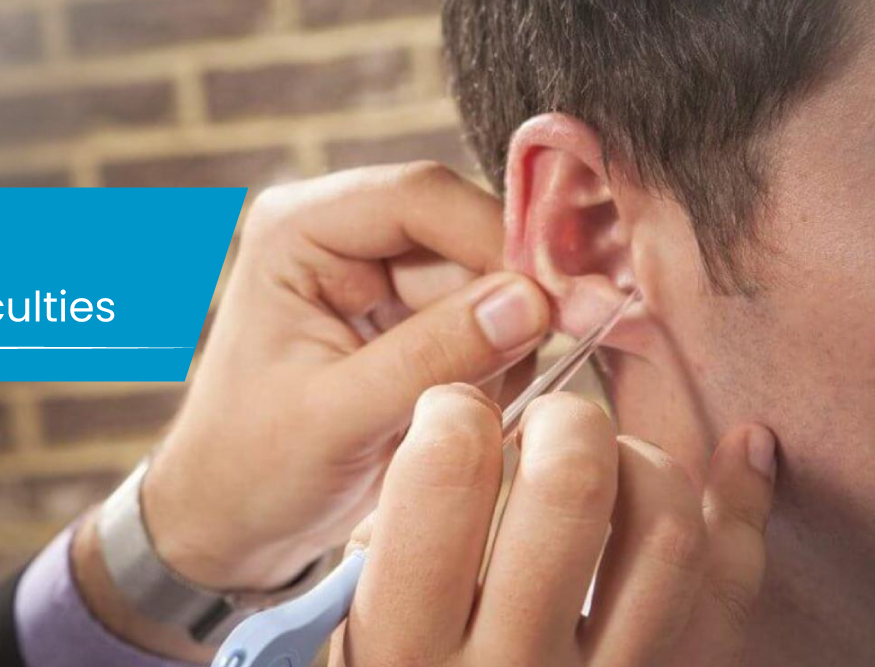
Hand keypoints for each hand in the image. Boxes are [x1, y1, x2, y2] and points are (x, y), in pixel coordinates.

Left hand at [73, 163, 550, 658]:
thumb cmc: (253, 468)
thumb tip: (529, 302)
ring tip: (453, 414)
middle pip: (465, 236)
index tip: (556, 303)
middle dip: (502, 307)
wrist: (232, 519)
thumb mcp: (337, 417)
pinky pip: (485, 322)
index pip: (421, 197)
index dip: (497, 239)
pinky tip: (456, 412)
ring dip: (497, 348)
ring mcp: (379, 274)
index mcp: (298, 228)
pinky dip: (492, 367)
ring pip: (487, 283)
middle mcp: (342, 233)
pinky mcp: (407, 317)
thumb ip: (430, 356)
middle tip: (512, 381)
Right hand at [332, 385, 775, 666]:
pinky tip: (740, 453)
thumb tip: (466, 425)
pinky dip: (746, 505)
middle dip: (566, 417)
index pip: (444, 474)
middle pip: (572, 486)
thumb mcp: (360, 624)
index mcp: (408, 641)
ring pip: (669, 532)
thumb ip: (395, 539)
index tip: (456, 412)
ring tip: (610, 460)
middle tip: (547, 424)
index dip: (454, 410)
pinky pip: (733, 589)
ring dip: (646, 461)